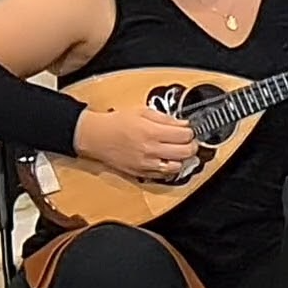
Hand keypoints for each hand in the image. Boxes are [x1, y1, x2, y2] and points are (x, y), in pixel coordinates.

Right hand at [73, 108, 197, 179]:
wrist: (96, 137)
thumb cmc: (117, 122)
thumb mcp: (142, 111)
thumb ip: (165, 118)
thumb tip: (184, 124)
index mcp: (152, 131)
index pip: (185, 135)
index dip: (191, 132)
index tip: (189, 130)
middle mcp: (151, 149)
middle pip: (186, 152)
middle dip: (192, 145)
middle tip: (189, 141)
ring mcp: (147, 163)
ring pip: (177, 166)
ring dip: (182, 159)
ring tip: (178, 151)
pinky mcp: (142, 172)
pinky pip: (164, 175)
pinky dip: (170, 168)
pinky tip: (167, 160)